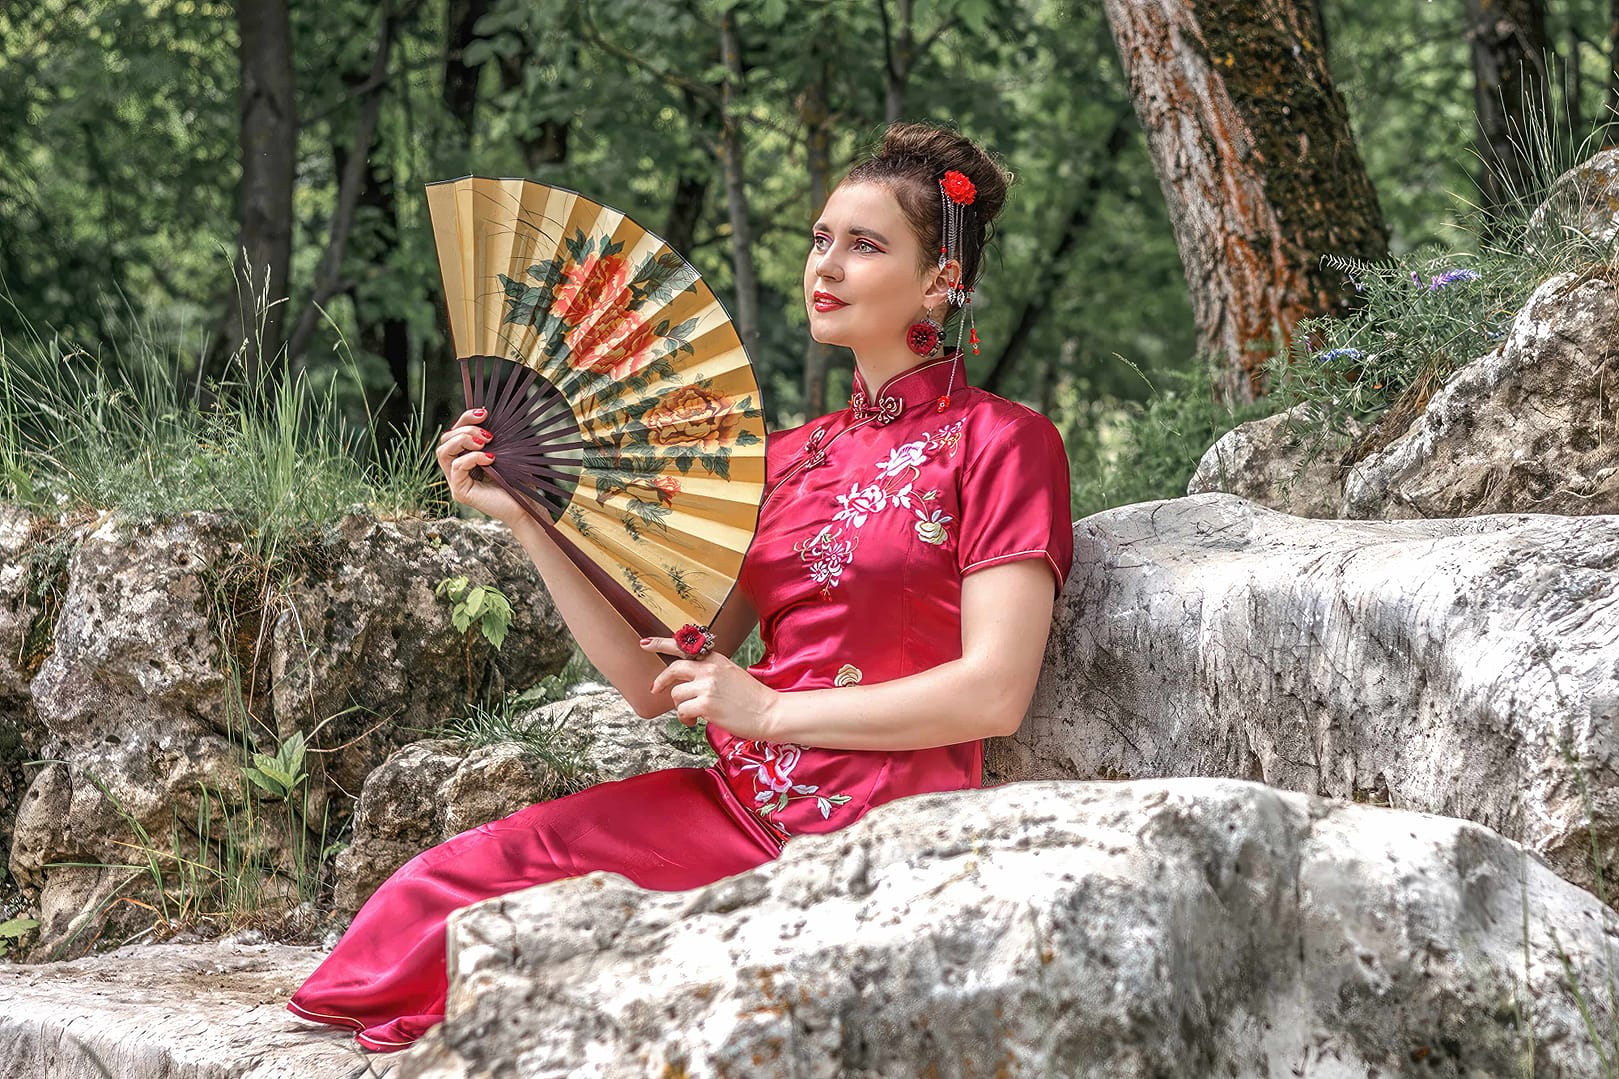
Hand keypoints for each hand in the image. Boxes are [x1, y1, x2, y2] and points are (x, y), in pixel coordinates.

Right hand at [436, 408, 526, 525]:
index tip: (483, 412)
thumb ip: (492, 438)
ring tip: (486, 442)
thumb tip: (485, 413)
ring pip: (443, 452)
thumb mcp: (505, 453)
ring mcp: (456, 481)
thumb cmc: (518, 482)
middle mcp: (457, 470)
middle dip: (465, 429)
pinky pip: (457, 467)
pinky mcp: (460, 492)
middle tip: (488, 434)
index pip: (455, 433)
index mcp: (466, 458)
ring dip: (463, 440)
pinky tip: (490, 458)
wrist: (527, 507)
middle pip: (445, 440)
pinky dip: (472, 458)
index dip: (465, 419)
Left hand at [641, 636, 780, 740]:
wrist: (770, 712)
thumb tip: (687, 681)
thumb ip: (710, 672)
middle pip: (674, 669)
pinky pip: (682, 711)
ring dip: (681, 707)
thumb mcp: (731, 674)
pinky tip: (695, 723)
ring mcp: (707, 686)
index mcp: (716, 659)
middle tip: (655, 689)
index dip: (661, 643)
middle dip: (661, 681)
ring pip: (677, 695)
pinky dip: (685, 720)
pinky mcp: (706, 704)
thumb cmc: (752, 698)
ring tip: (693, 715)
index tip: (644, 643)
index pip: (684, 646)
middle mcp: (710, 669)